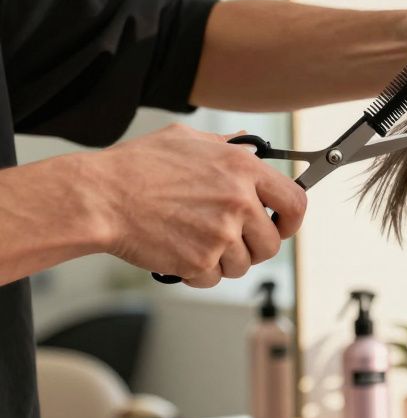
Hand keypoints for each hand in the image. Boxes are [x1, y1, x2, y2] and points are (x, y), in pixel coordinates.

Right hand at [89, 124, 307, 287]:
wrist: (100, 198)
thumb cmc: (136, 167)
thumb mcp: (185, 139)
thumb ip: (225, 144)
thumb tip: (248, 144)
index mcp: (242, 168)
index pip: (296, 202)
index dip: (292, 220)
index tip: (281, 226)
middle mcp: (238, 201)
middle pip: (272, 244)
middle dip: (254, 248)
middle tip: (231, 242)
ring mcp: (221, 233)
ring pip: (243, 265)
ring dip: (224, 261)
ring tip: (196, 243)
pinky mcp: (200, 260)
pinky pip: (214, 279)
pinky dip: (199, 274)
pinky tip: (181, 254)